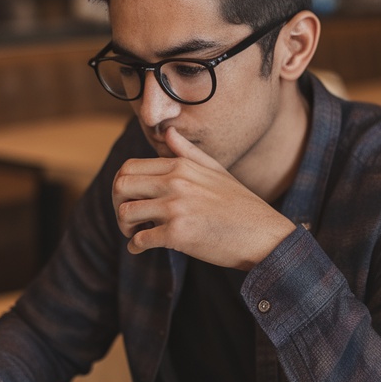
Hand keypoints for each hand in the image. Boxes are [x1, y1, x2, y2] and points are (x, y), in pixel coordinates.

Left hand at [112, 126, 294, 269]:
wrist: (263, 235)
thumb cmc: (241, 205)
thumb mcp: (216, 171)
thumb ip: (188, 152)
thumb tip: (167, 132)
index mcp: (181, 166)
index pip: (129, 167)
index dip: (122, 185)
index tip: (130, 199)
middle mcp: (175, 183)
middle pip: (121, 186)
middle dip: (117, 204)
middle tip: (129, 219)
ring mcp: (176, 208)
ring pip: (125, 213)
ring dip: (125, 227)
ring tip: (136, 233)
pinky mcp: (178, 234)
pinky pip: (140, 240)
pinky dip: (135, 247)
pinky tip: (141, 249)